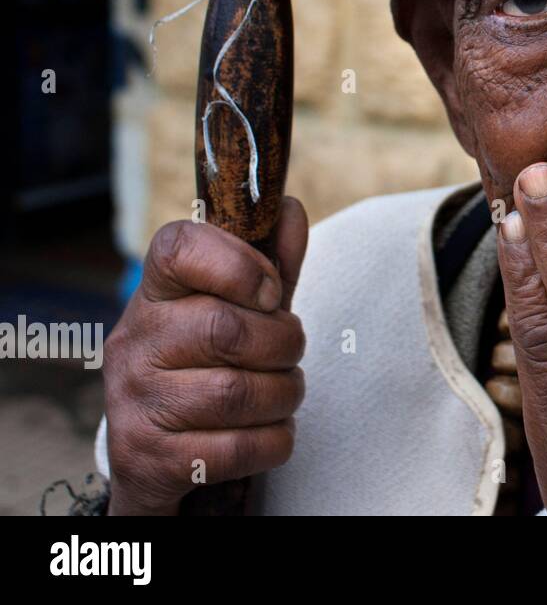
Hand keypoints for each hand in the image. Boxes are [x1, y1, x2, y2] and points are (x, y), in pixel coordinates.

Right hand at [102, 198, 307, 514]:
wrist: (155, 456)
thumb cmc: (207, 366)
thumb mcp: (237, 311)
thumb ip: (269, 266)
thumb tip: (290, 209)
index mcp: (155, 294)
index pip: (178, 248)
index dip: (238, 264)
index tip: (272, 291)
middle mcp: (133, 344)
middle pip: (226, 329)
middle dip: (284, 343)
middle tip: (290, 351)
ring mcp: (134, 403)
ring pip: (238, 393)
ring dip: (285, 393)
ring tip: (284, 391)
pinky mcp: (150, 458)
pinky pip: (239, 447)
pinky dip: (275, 440)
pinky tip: (269, 431)